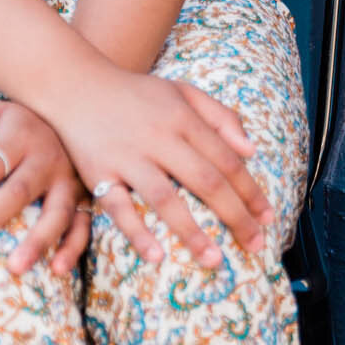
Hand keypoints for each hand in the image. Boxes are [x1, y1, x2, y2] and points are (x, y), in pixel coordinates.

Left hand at [0, 100, 92, 277]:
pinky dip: (73, 247)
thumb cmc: (17, 123)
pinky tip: (57, 269)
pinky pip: (83, 224)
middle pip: (17, 192)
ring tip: (14, 267)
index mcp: (20, 138)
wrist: (72, 113)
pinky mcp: (85, 196)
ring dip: (38, 240)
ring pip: (57, 212)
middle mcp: (46, 160)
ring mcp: (69, 180)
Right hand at [46, 67, 274, 269]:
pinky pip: (119, 207)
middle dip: (235, 216)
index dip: (250, 190)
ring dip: (192, 232)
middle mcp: (160, 137)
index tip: (268, 218)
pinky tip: (156, 256)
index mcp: (184, 118)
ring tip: (215, 260)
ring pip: (166, 198)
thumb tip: (251, 151)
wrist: (77, 84)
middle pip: (206, 181)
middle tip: (256, 245)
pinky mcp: (99, 172)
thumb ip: (220, 116)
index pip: (227, 159)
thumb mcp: (183, 92)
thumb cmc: (138, 94)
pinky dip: (137, 232)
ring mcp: (129, 156)